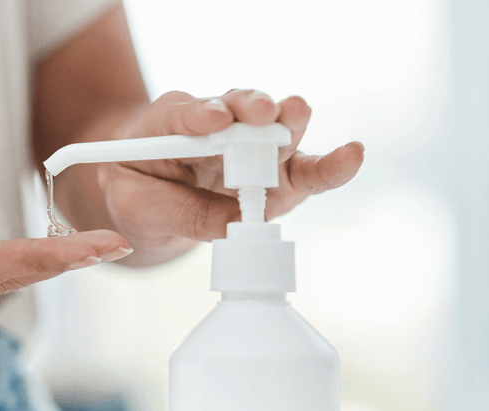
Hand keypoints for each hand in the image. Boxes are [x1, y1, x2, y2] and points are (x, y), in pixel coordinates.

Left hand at [99, 90, 363, 264]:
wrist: (149, 201)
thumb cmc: (138, 192)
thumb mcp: (137, 208)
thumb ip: (180, 213)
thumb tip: (234, 224)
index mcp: (170, 122)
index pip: (183, 113)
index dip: (199, 114)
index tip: (212, 118)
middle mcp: (218, 124)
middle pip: (239, 109)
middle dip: (250, 109)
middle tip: (260, 112)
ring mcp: (252, 149)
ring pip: (275, 132)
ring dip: (288, 124)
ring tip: (298, 115)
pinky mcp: (279, 176)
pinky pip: (305, 170)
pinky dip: (329, 166)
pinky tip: (351, 156)